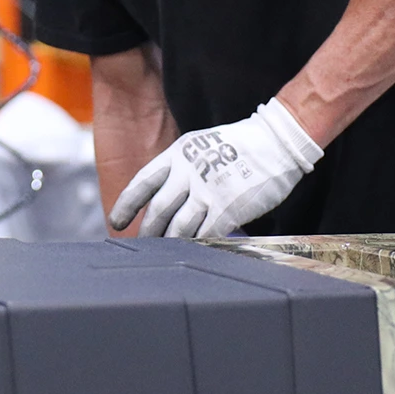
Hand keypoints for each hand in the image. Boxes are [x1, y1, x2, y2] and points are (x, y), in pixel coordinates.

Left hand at [110, 99, 320, 238]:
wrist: (278, 140)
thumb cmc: (242, 145)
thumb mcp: (202, 146)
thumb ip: (182, 168)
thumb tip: (166, 194)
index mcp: (179, 154)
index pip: (143, 182)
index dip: (127, 205)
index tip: (116, 222)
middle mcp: (189, 172)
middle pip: (158, 210)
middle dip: (147, 231)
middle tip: (141, 245)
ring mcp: (208, 191)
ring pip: (179, 227)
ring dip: (170, 243)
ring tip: (165, 253)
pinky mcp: (228, 207)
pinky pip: (206, 234)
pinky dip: (198, 245)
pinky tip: (195, 252)